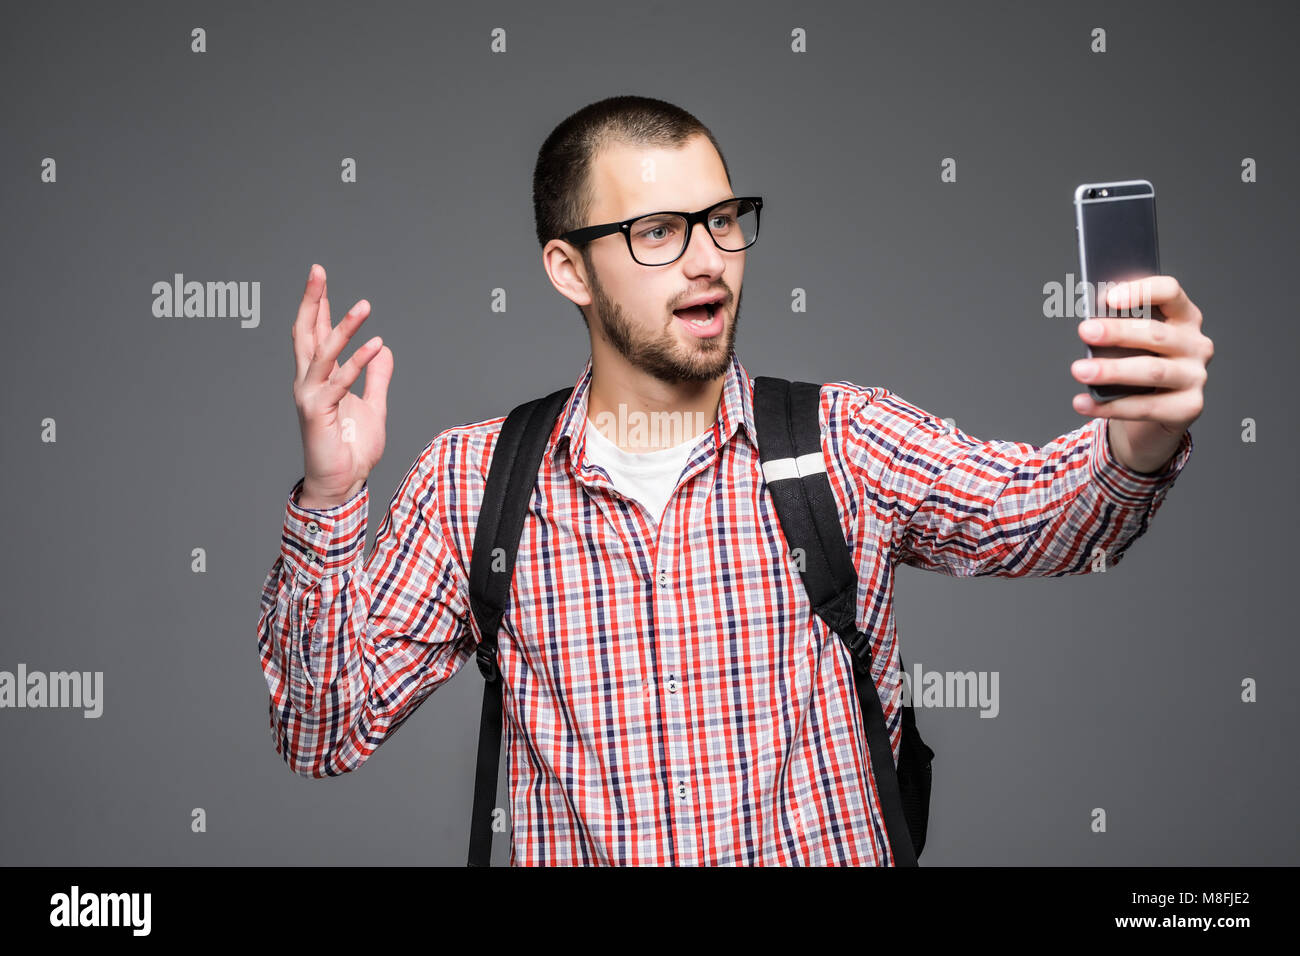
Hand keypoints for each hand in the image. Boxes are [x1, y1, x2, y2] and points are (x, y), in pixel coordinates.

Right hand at [291, 264, 393, 504]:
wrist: (342, 483)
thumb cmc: (351, 449)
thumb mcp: (373, 406)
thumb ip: (376, 378)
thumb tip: (384, 350)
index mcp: (320, 378)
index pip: (315, 334)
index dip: (318, 305)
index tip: (320, 277)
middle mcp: (309, 382)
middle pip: (306, 332)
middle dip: (312, 300)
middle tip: (317, 270)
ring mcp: (311, 395)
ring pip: (324, 352)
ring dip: (344, 326)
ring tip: (364, 305)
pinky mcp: (319, 411)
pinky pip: (341, 381)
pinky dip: (360, 362)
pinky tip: (377, 344)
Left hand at [1070, 276, 1212, 473]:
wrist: (1153, 415)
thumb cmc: (1138, 367)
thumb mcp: (1131, 345)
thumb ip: (1120, 331)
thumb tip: (1091, 326)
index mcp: (1184, 317)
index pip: (1170, 293)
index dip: (1142, 291)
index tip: (1110, 297)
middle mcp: (1196, 344)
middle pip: (1157, 334)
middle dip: (1118, 332)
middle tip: (1085, 331)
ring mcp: (1196, 376)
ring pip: (1152, 371)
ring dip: (1112, 370)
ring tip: (1079, 370)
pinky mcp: (1189, 406)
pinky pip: (1146, 407)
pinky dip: (1110, 406)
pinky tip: (1083, 402)